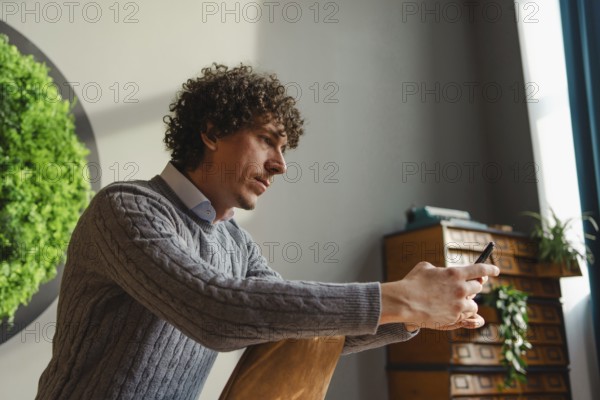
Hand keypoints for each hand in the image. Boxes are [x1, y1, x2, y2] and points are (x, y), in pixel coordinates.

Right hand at [380, 261, 499, 330]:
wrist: (405, 302)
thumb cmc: (412, 282)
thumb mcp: (426, 268)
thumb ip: (441, 270)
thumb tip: (445, 274)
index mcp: (455, 273)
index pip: (480, 270)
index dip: (490, 270)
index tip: (496, 271)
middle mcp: (461, 289)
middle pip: (477, 288)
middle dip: (471, 288)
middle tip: (463, 289)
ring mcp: (459, 305)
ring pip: (474, 305)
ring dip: (468, 304)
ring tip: (457, 303)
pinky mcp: (455, 318)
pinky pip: (466, 318)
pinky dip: (463, 315)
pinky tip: (455, 313)